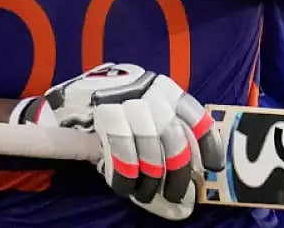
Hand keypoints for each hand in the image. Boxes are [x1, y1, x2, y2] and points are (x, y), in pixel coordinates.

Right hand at [11, 63, 223, 219]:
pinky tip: (125, 187)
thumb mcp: (145, 111)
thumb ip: (166, 132)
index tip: (213, 167)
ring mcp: (124, 99)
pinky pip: (121, 150)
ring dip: (149, 175)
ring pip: (148, 144)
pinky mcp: (102, 112)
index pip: (194, 113)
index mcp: (164, 89)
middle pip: (172, 134)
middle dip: (177, 170)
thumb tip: (193, 170)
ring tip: (146, 193)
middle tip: (176, 193)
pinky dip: (125, 174)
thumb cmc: (116, 110)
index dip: (208, 142)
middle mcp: (148, 90)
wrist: (71, 98)